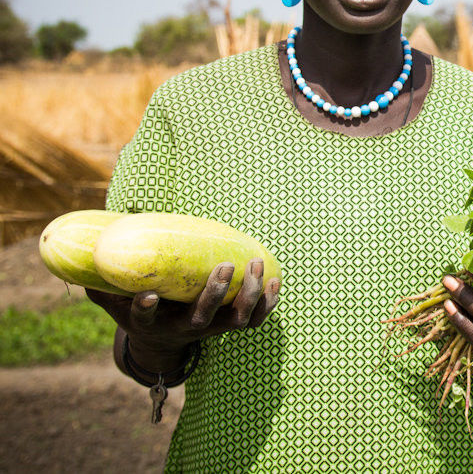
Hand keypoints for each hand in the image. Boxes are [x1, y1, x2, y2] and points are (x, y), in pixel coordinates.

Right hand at [86, 258, 279, 370]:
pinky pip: (255, 319)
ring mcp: (210, 329)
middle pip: (202, 317)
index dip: (146, 308)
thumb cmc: (138, 308)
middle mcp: (183, 328)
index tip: (148, 295)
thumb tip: (76, 251)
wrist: (162, 342)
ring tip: (256, 264)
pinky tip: (275, 280)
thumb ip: (101, 279)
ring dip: (249, 295)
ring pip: (236, 320)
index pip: (146, 316)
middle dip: (215, 293)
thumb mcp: (114, 298)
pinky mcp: (230, 325)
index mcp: (151, 321)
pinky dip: (267, 303)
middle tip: (226, 266)